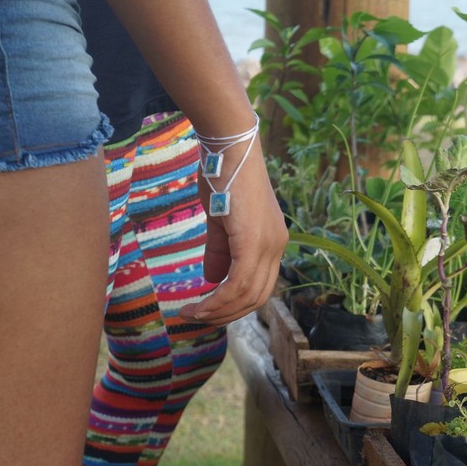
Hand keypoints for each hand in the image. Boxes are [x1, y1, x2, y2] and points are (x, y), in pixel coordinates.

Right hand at [179, 139, 286, 324]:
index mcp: (272, 243)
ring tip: (189, 314)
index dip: (234, 304)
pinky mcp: (254, 242)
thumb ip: (219, 251)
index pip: (259, 286)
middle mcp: (277, 247)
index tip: (207, 310)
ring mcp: (269, 245)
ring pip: (247, 294)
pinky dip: (218, 299)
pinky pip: (238, 283)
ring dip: (217, 310)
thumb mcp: (220, 221)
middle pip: (257, 297)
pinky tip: (199, 305)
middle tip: (195, 318)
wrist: (228, 147)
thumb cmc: (223, 176)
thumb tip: (212, 279)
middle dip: (225, 314)